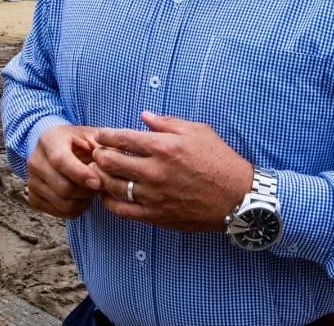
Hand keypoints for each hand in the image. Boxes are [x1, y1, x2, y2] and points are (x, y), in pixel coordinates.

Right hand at [26, 125, 101, 218]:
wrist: (60, 148)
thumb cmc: (80, 142)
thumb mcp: (94, 135)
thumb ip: (106, 145)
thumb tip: (114, 159)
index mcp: (49, 139)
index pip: (60, 160)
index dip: (80, 174)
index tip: (97, 183)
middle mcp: (35, 160)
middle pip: (62, 186)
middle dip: (87, 190)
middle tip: (101, 185)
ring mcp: (31, 181)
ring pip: (62, 202)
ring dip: (83, 200)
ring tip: (92, 190)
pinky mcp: (33, 198)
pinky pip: (58, 212)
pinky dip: (75, 209)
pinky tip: (82, 197)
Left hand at [90, 112, 253, 232]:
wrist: (237, 197)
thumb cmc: (220, 160)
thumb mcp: (199, 132)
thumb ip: (168, 123)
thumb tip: (144, 117)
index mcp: (165, 147)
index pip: (124, 138)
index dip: (107, 135)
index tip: (101, 135)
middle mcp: (155, 171)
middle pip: (112, 162)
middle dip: (99, 155)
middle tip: (96, 153)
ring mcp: (154, 195)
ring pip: (113, 186)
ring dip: (100, 177)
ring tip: (98, 172)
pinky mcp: (156, 215)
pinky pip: (122, 210)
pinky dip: (109, 201)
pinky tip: (107, 195)